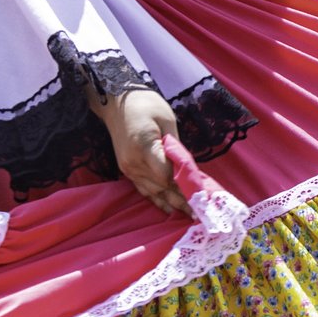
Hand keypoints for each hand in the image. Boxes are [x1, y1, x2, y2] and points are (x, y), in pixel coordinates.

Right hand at [87, 84, 190, 217]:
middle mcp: (134, 162)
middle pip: (162, 187)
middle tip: (202, 212)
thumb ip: (176, 146)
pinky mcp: (126, 169)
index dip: (185, 185)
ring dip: (173, 203)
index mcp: (144, 146)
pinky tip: (169, 208)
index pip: (167, 174)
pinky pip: (143, 189)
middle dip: (183, 199)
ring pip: (153, 191)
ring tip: (190, 214)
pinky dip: (157, 199)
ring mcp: (128, 168)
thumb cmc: (145, 104)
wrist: (115, 102)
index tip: (202, 193)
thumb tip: (188, 168)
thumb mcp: (167, 119)